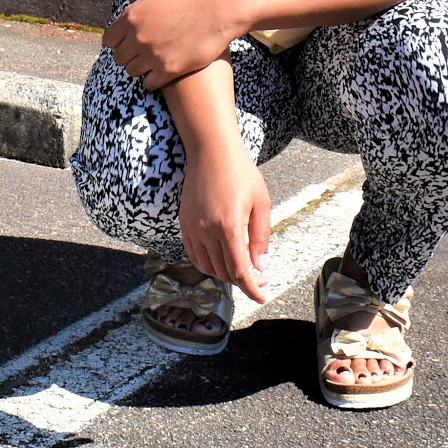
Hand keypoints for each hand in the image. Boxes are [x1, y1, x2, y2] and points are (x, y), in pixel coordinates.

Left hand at [102, 0, 240, 90]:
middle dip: (129, 56)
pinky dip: (153, 80)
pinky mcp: (168, 70)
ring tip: (154, 62)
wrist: (217, 12)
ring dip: (141, 68)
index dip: (118, 43)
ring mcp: (152, 55)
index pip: (109, 40)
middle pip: (119, 58)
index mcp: (132, 17)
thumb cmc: (188, 1)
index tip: (127, 44)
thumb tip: (123, 26)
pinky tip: (162, 73)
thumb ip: (136, 13)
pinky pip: (148, 84)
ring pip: (132, 71)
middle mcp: (138, 37)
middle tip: (142, 54)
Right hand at [179, 149, 271, 303]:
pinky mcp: (185, 224)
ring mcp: (193, 228)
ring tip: (242, 270)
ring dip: (225, 275)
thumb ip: (260, 237)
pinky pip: (194, 255)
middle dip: (243, 282)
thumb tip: (260, 267)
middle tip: (260, 279)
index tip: (262, 296)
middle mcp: (207, 231)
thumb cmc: (240, 173)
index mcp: (229, 226)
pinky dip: (208, 265)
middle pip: (224, 272)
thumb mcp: (261, 203)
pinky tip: (221, 261)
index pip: (239, 271)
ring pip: (207, 267)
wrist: (211, 151)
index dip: (252, 289)